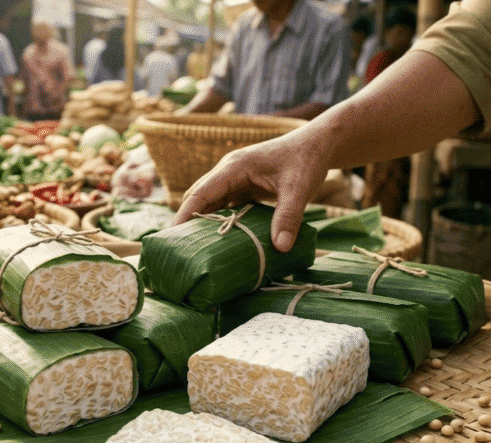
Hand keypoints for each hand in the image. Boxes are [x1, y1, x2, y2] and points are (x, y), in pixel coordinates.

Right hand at [173, 134, 326, 252]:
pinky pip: (224, 206)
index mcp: (234, 167)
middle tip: (177, 250)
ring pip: (209, 203)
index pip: (200, 192)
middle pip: (198, 197)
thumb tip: (280, 248)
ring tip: (192, 249)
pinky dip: (218, 222)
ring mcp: (235, 179)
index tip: (171, 236)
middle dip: (186, 222)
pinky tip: (218, 241)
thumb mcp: (299, 188)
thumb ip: (288, 217)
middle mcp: (228, 172)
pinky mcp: (244, 187)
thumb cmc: (307, 160)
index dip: (185, 215)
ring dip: (201, 223)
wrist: (318, 144)